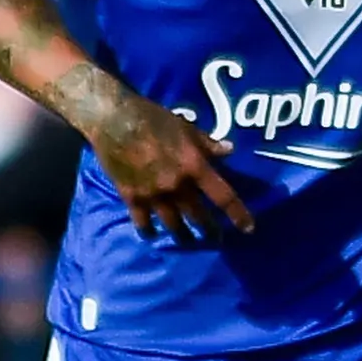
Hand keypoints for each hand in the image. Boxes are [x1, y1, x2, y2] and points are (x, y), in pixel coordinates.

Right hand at [92, 103, 253, 243]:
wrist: (113, 120)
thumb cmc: (152, 118)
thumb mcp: (186, 127)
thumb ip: (207, 144)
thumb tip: (229, 151)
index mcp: (194, 166)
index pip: (223, 196)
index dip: (238, 214)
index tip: (248, 228)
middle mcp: (177, 185)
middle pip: (199, 217)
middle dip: (210, 231)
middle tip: (216, 240)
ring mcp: (153, 194)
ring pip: (173, 225)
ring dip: (183, 236)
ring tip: (188, 242)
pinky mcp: (132, 197)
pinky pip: (143, 223)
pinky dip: (149, 231)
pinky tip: (152, 234)